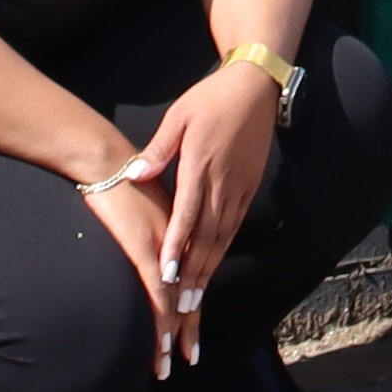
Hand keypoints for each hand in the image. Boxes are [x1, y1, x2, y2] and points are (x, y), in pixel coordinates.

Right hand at [71, 148, 190, 373]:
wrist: (108, 159)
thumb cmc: (123, 177)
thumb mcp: (147, 202)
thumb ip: (155, 225)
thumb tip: (155, 249)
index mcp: (179, 233)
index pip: (190, 277)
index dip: (192, 306)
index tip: (191, 333)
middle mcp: (177, 244)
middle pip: (186, 295)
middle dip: (188, 330)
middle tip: (190, 359)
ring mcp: (163, 248)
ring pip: (174, 301)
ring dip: (172, 336)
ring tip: (168, 365)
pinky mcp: (144, 249)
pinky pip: (157, 291)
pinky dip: (162, 318)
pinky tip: (162, 341)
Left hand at [131, 57, 285, 312]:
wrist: (256, 86)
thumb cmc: (212, 97)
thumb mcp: (180, 114)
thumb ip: (159, 148)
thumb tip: (135, 173)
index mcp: (201, 164)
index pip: (187, 215)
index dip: (176, 247)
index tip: (165, 274)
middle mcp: (222, 182)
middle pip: (206, 236)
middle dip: (193, 273)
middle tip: (181, 306)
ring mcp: (238, 187)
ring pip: (222, 237)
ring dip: (208, 269)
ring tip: (195, 298)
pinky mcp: (248, 187)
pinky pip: (234, 225)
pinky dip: (222, 250)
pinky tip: (213, 266)